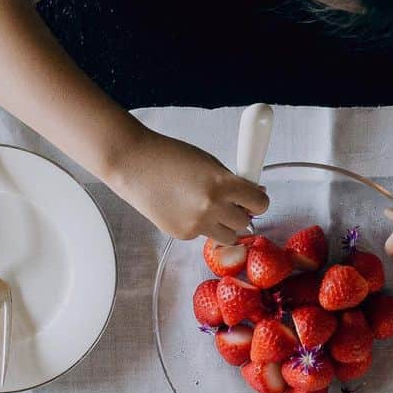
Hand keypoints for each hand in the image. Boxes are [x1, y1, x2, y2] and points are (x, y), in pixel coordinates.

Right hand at [110, 124, 268, 242]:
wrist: (132, 164)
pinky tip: (184, 208)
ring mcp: (195, 225)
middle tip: (229, 201)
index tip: (254, 198)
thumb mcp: (208, 162)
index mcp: (222, 184)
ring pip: (227, 237)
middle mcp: (211, 208)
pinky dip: (200, 225)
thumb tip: (255, 193)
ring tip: (208, 207)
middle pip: (245, 223)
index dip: (258, 200)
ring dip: (224, 225)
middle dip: (240, 213)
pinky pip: (202, 235)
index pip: (259, 203)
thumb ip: (232, 179)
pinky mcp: (181, 234)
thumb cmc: (169, 156)